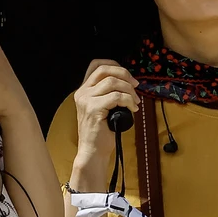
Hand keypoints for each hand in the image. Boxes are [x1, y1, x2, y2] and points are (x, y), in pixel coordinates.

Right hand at [70, 60, 137, 192]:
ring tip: (135, 102)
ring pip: (113, 83)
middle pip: (105, 70)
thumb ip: (109, 93)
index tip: (127, 76)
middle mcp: (82, 92)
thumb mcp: (104, 108)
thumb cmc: (101, 132)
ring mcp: (86, 100)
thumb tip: (129, 84)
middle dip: (125, 75)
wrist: (93, 151)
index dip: (114, 65)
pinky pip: (117, 97)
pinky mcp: (93, 108)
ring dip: (129, 90)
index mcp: (83, 90)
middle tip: (136, 86)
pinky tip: (133, 109)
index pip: (96, 65)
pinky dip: (129, 101)